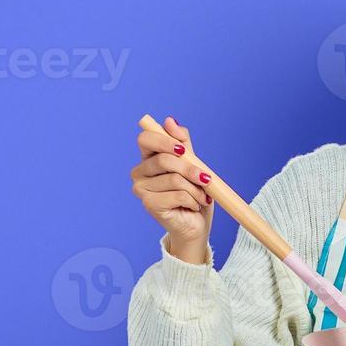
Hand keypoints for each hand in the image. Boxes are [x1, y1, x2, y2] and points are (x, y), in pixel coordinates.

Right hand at [130, 116, 212, 261]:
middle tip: (206, 179)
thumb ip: (182, 142)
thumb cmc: (193, 194)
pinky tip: (193, 206)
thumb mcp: (192, 163)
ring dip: (196, 189)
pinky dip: (193, 200)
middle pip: (164, 159)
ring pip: (175, 179)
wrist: (196, 225)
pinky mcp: (149, 205)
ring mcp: (141, 190)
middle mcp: (139, 173)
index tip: (184, 151)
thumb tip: (169, 120)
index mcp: (147, 159)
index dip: (165, 140)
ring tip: (201, 197)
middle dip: (191, 169)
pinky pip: (178, 195)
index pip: (146, 139)